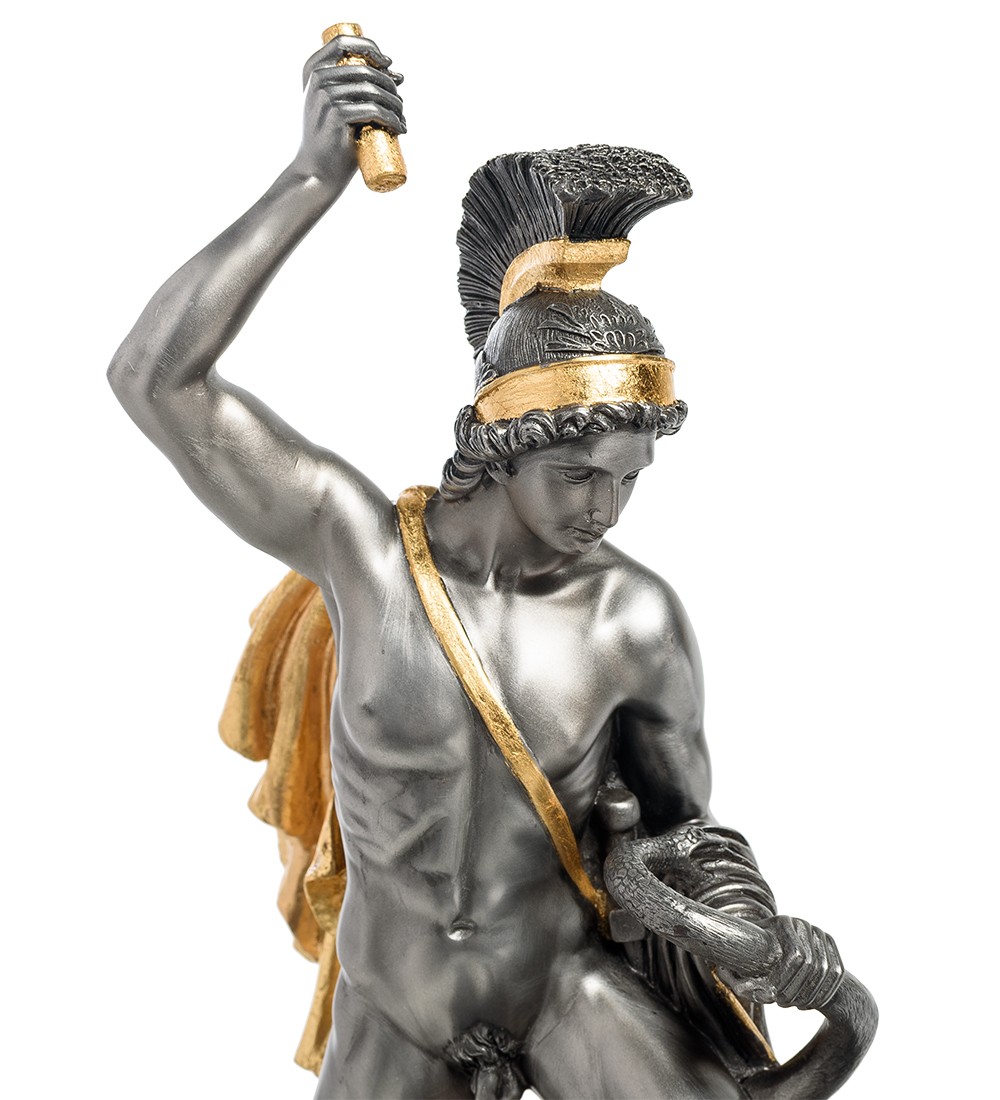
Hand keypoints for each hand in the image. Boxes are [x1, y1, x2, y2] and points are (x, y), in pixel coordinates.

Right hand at [294, 33, 405, 188]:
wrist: (318, 172)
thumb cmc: (332, 140)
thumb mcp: (341, 107)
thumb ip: (360, 88)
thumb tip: (399, 75)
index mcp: (313, 69)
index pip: (343, 41)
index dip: (370, 48)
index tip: (389, 65)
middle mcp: (317, 78)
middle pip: (365, 69)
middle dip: (390, 85)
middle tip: (401, 105)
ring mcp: (325, 96)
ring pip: (372, 90)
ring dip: (395, 104)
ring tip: (402, 119)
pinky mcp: (336, 115)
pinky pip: (373, 110)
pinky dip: (392, 119)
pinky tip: (400, 128)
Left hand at [718, 914, 844, 1010]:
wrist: (786, 951)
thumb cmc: (760, 960)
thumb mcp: (745, 966)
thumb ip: (736, 977)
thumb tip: (736, 984)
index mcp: (781, 922)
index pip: (795, 956)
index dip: (786, 981)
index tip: (773, 997)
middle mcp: (803, 923)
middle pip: (811, 965)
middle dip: (797, 990)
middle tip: (782, 1004)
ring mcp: (820, 933)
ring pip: (825, 971)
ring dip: (809, 994)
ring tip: (793, 1005)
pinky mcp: (832, 946)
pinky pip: (836, 973)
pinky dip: (823, 993)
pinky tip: (808, 1003)